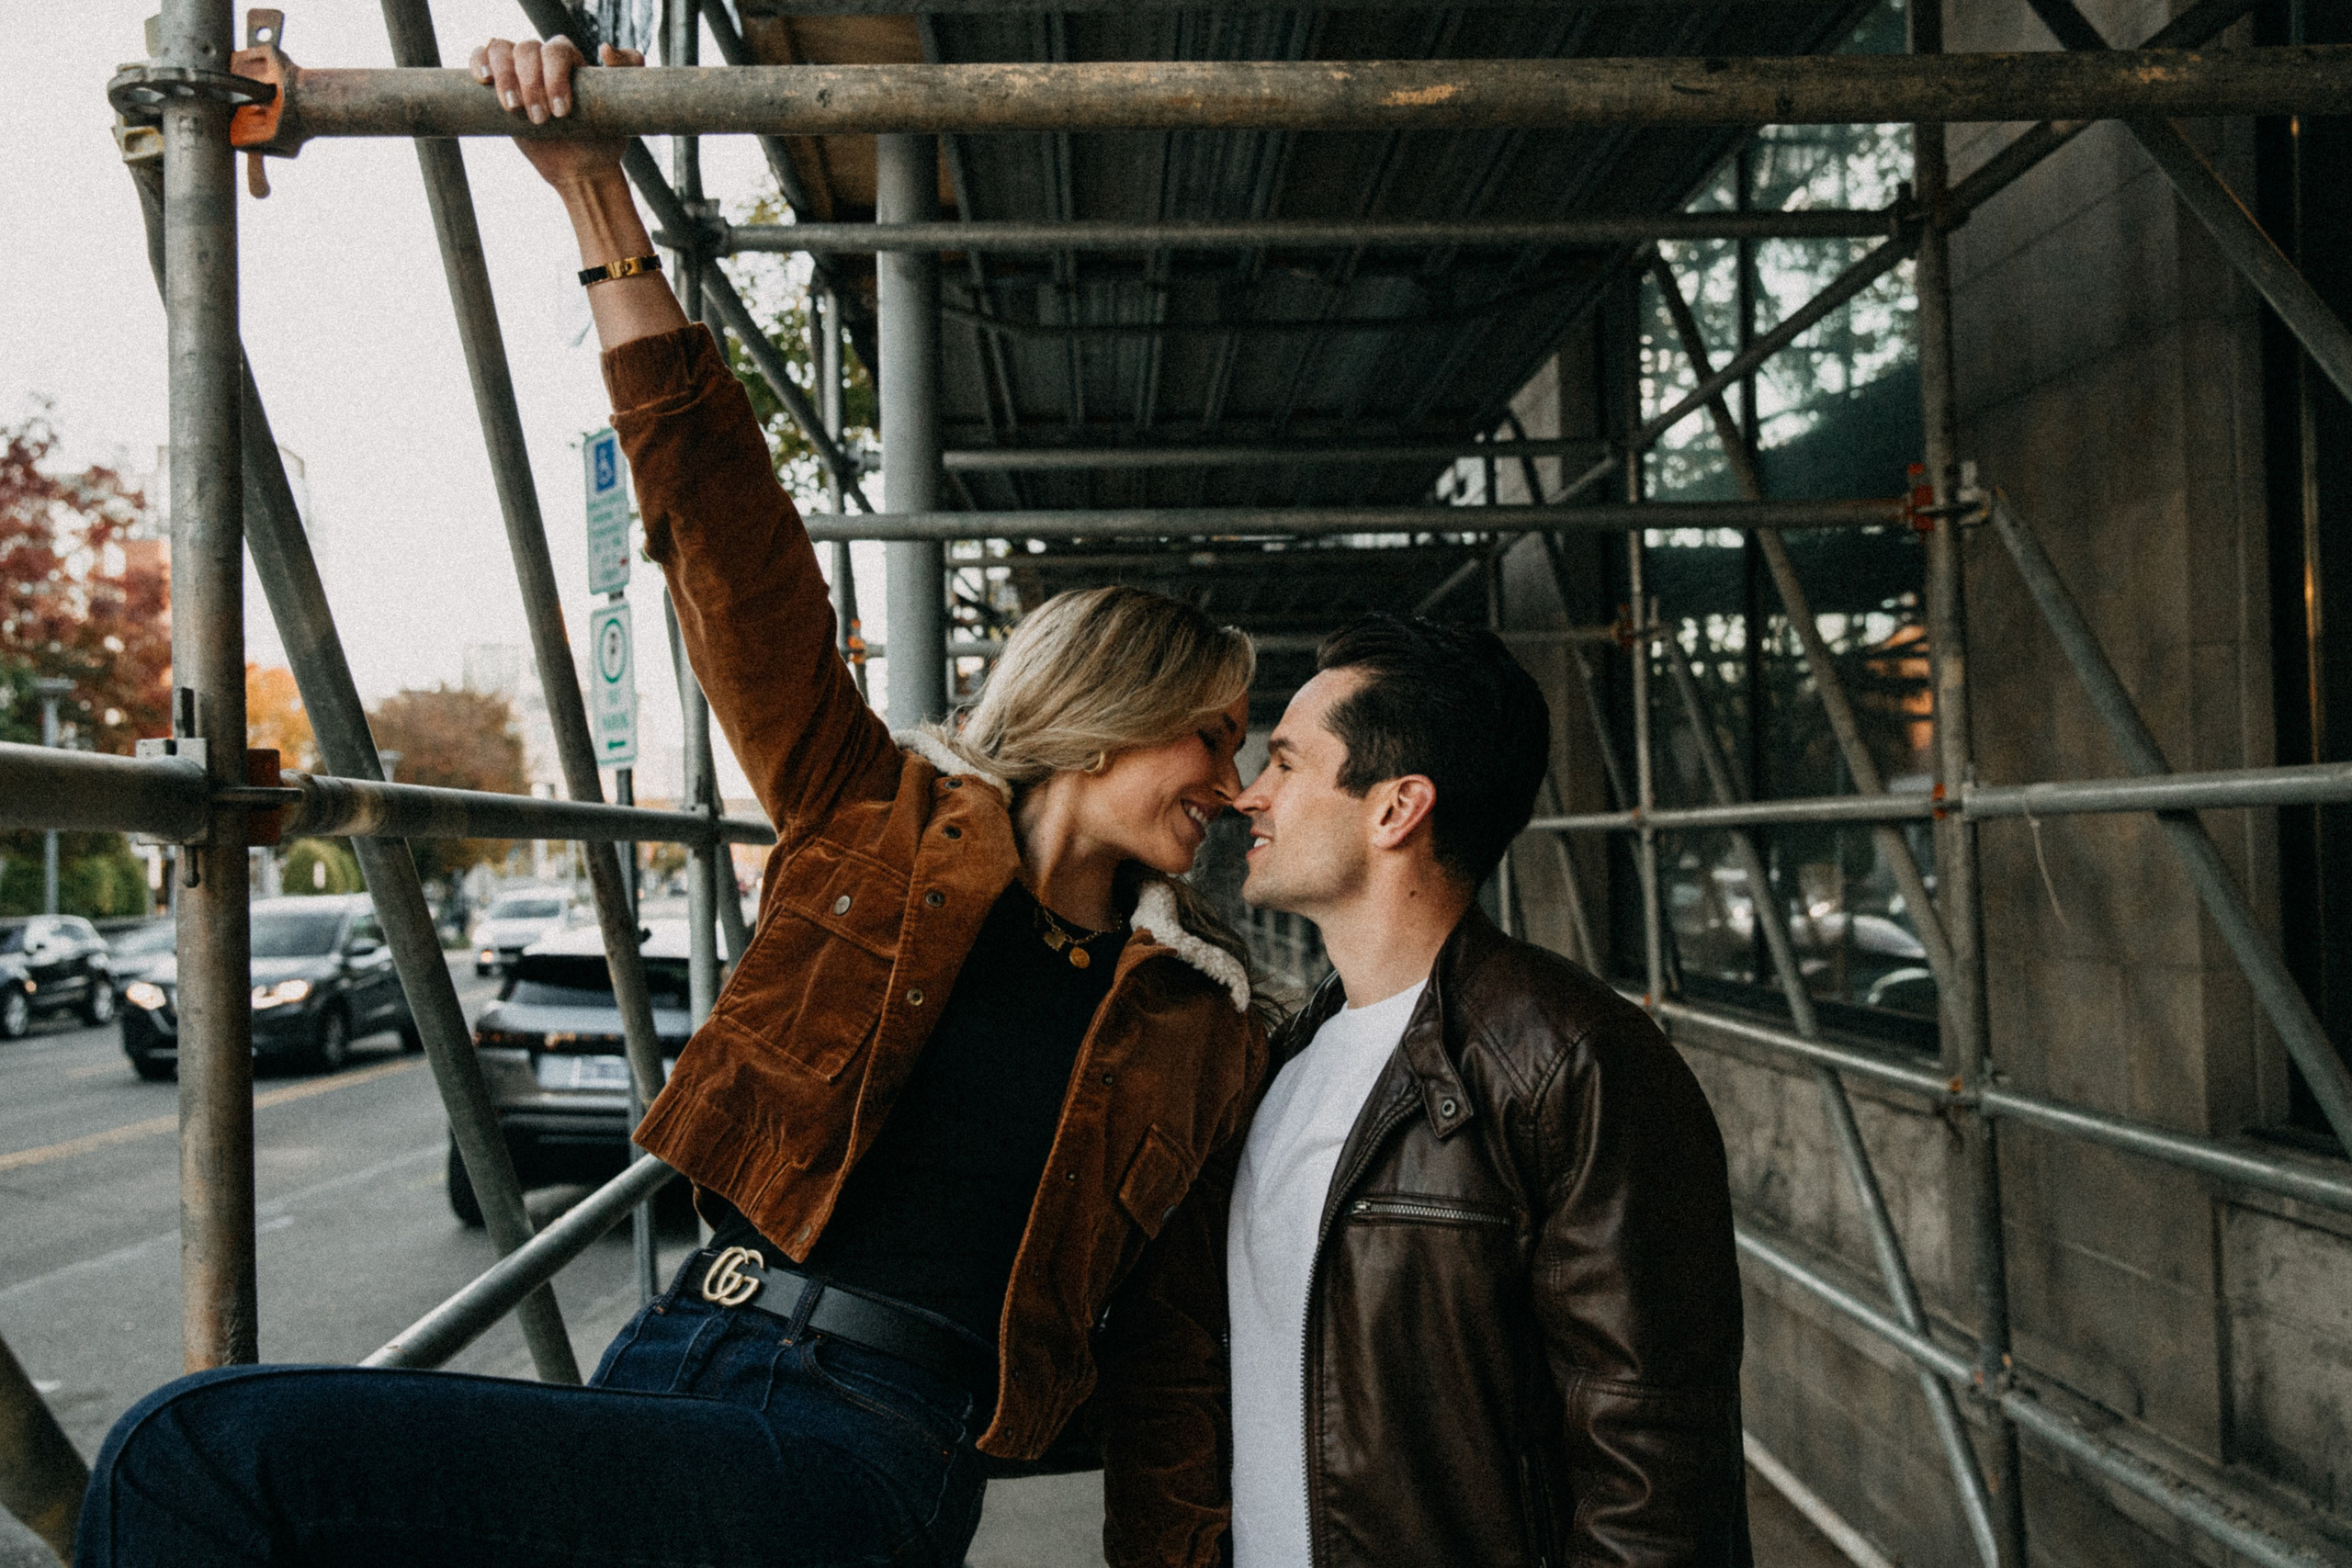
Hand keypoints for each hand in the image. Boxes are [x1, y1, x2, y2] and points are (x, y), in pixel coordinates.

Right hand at [469, 36, 641, 186]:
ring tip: (513, 108)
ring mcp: (519, 69)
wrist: (580, 167)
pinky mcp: (500, 83)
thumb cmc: (602, 136)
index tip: (562, 112)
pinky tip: (483, 81)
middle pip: (527, 49)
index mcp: (570, 60)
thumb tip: (603, 47)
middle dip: (531, 85)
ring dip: (505, 77)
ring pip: (501, 49)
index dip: (555, 77)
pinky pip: (482, 56)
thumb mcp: (623, 108)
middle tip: (540, 119)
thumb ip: (625, 71)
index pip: (556, 49)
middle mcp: (543, 59)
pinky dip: (478, 61)